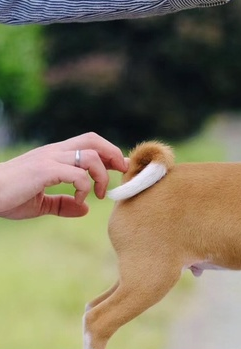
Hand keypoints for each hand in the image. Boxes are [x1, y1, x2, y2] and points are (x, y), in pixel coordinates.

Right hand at [0, 132, 127, 219]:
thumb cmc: (7, 198)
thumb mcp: (40, 204)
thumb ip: (62, 204)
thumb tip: (85, 209)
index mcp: (54, 155)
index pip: (88, 143)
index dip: (109, 153)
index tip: (119, 168)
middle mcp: (54, 152)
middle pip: (93, 140)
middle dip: (113, 154)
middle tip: (121, 172)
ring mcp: (49, 159)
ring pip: (90, 156)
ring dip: (101, 175)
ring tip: (98, 193)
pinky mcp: (44, 170)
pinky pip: (77, 173)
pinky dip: (85, 186)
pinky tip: (81, 198)